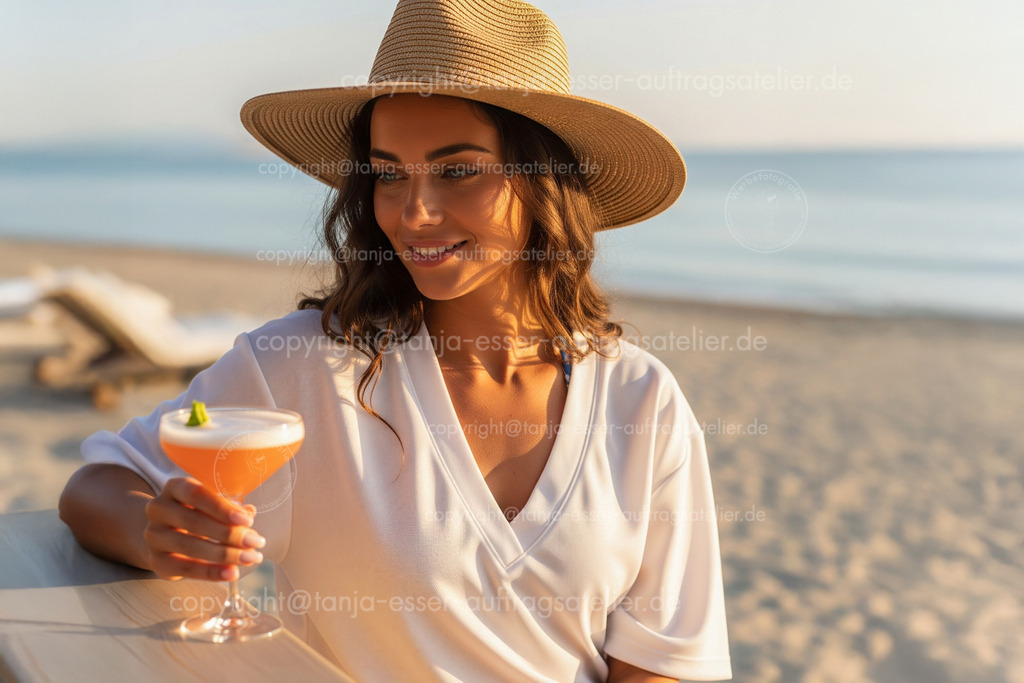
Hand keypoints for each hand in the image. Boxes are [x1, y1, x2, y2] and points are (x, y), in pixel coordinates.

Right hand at [143, 477, 265, 580]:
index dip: (222, 508)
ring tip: (251, 558)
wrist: (163, 534)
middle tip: (256, 542)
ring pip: (190, 546)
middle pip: (194, 522)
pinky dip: (212, 572)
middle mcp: (158, 509)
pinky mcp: (156, 561)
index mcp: (174, 488)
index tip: (248, 520)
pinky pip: (186, 569)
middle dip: (229, 534)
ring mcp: (153, 536)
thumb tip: (249, 513)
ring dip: (225, 554)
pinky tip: (233, 573)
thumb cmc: (196, 513)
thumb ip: (229, 507)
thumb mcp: (211, 504)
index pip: (196, 494)